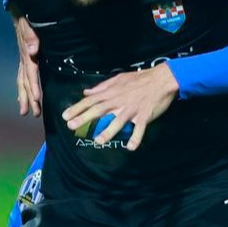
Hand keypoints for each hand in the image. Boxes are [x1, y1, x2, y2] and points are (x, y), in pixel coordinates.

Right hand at [12, 15, 41, 115]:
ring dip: (24, 97)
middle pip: (25, 82)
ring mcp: (23, 59)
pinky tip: (23, 96)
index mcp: (27, 54)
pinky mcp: (25, 58)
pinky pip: (22, 76)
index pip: (31, 73)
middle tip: (33, 114)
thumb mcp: (30, 25)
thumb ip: (31, 37)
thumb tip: (33, 50)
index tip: (36, 100)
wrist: (19, 13)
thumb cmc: (27, 19)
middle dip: (28, 98)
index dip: (33, 86)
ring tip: (25, 112)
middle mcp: (24, 59)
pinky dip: (23, 88)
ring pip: (22, 82)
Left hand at [61, 63, 178, 150]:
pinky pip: (140, 128)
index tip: (65, 116)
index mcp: (112, 92)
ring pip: (118, 121)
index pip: (91, 100)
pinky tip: (130, 147)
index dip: (77, 108)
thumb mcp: (119, 79)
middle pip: (99, 110)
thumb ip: (102, 86)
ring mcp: (132, 109)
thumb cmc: (140, 79)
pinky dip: (136, 138)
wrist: (162, 79)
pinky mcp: (145, 115)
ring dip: (108, 131)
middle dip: (84, 118)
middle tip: (71, 126)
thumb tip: (87, 92)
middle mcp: (119, 101)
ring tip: (98, 141)